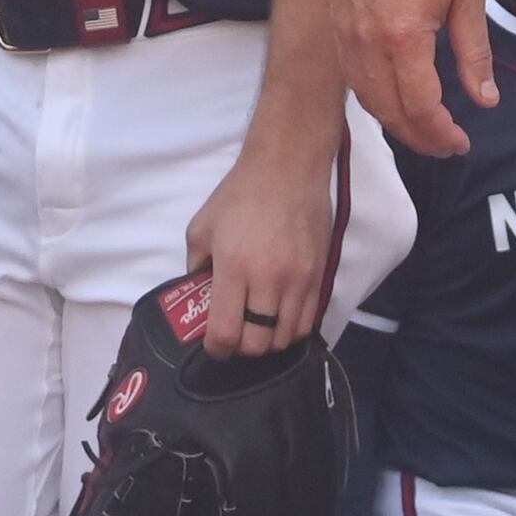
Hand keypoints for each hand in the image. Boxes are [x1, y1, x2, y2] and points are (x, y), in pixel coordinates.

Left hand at [182, 119, 340, 357]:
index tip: (213, 345)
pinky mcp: (320, 274)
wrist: (289, 166)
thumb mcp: (202, 227)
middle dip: (242, 347)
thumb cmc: (240, 194)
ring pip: (285, 338)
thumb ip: (196, 266)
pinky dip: (291, 329)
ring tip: (259, 326)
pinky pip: (308, 321)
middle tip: (236, 333)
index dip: (217, 350)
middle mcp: (269, 279)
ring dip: (268, 340)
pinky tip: (281, 317)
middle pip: (257, 344)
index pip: (226, 333)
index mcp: (235, 268)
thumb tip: (199, 296)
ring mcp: (299, 279)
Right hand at [338, 0, 494, 159]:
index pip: (419, 107)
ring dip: (396, 123)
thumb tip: (485, 100)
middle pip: (389, 113)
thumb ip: (474, 52)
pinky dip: (375, 99)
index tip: (462, 142)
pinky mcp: (335, 25)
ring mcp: (344, 35)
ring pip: (366, 100)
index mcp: (402, 36)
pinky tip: (397, 98)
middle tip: (447, 144)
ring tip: (425, 129)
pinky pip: (353, 78)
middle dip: (420, 137)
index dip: (441, 134)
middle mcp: (365, 43)